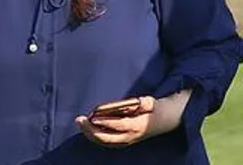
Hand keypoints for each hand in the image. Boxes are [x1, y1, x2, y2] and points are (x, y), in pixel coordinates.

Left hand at [75, 91, 189, 147]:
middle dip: (91, 130)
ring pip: (106, 142)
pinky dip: (95, 137)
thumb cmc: (154, 108)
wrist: (165, 120)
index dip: (105, 122)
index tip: (92, 116)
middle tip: (80, 119)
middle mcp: (131, 136)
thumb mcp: (148, 102)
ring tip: (80, 123)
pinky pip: (108, 142)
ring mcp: (128, 140)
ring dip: (90, 134)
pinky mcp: (125, 141)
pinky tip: (86, 129)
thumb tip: (124, 104)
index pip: (118, 125)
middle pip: (108, 138)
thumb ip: (137, 103)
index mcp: (138, 125)